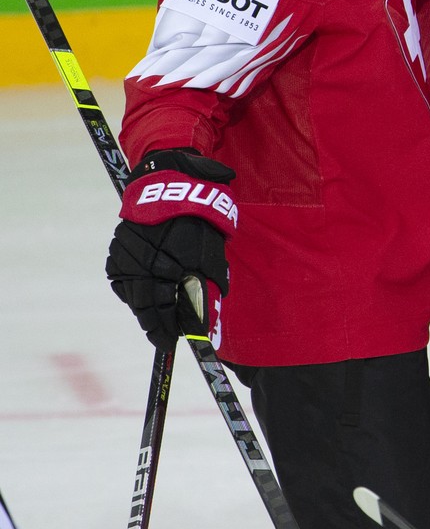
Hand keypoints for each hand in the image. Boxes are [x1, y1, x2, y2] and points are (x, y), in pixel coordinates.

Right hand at [106, 149, 235, 350]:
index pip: (160, 313)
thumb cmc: (200, 223)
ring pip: (132, 294)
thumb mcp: (211, 259)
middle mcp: (137, 269)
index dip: (167, 330)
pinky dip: (135, 288)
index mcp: (161, 272)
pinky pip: (124, 279)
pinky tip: (147, 291)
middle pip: (143, 307)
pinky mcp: (118, 250)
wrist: (174, 186)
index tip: (172, 342)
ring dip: (146, 306)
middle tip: (164, 335)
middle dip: (156, 323)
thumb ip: (208, 291)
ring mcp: (124, 259)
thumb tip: (208, 325)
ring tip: (158, 316)